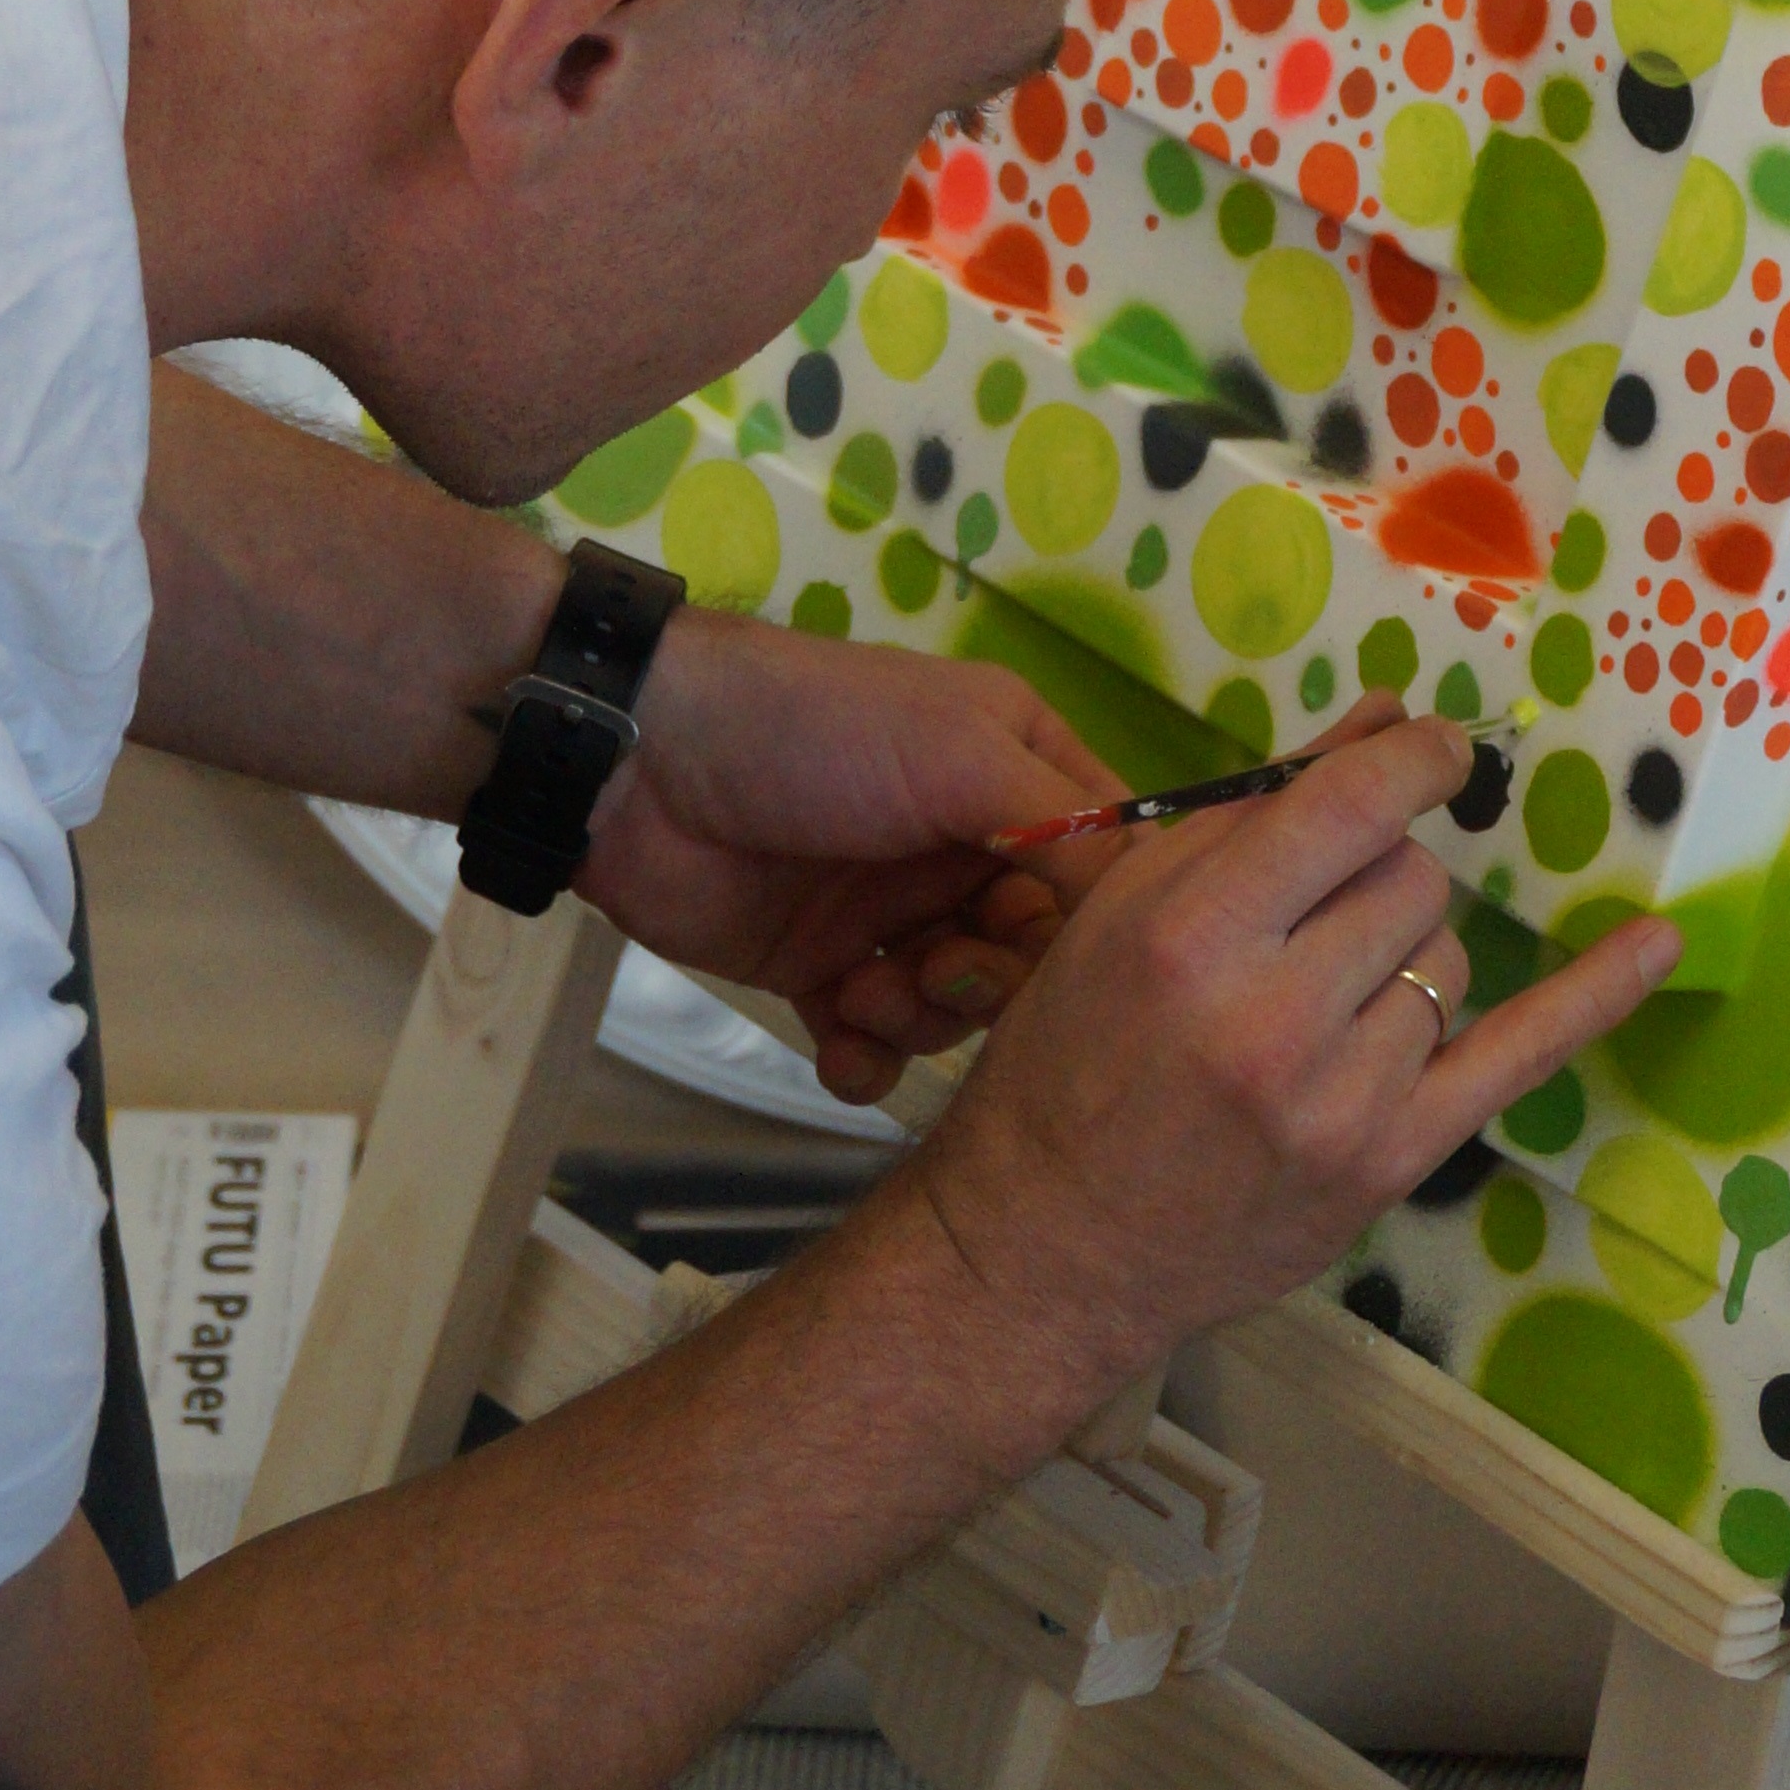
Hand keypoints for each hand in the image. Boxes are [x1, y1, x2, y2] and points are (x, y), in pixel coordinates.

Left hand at [575, 612, 1118, 1100]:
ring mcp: (889, 908)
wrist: (638, 768)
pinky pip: (878, 1044)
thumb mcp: (954, 752)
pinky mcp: (820, 967)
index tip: (1067, 958)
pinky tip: (837, 1039)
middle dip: (991, 979)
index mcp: (1010, 765)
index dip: (1096, 924)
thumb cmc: (808, 733)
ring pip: (959, 1006)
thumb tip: (1152, 901)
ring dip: (918, 1014)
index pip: (1102, 862)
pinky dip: (864, 1056)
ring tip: (861, 988)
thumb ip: (1059, 824)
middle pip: (1034, 952)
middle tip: (933, 966)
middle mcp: (961, 839)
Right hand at [907, 712, 1680, 1414]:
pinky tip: (1658, 945)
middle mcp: (1276, 1018)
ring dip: (1403, 950)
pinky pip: (1519, 1058)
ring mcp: (1346, 1101)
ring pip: (1448, 955)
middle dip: (1372, 875)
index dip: (1410, 760)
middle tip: (1306, 919)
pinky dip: (1592, 996)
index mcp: (1194, 935)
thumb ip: (1254, 809)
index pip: (1349, 808)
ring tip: (1320, 995)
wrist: (1056, 1239)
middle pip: (1408, 880)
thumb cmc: (1073, 1055)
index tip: (1433, 744)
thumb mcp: (1125, 909)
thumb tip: (1384, 716)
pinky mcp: (1392, 1165)